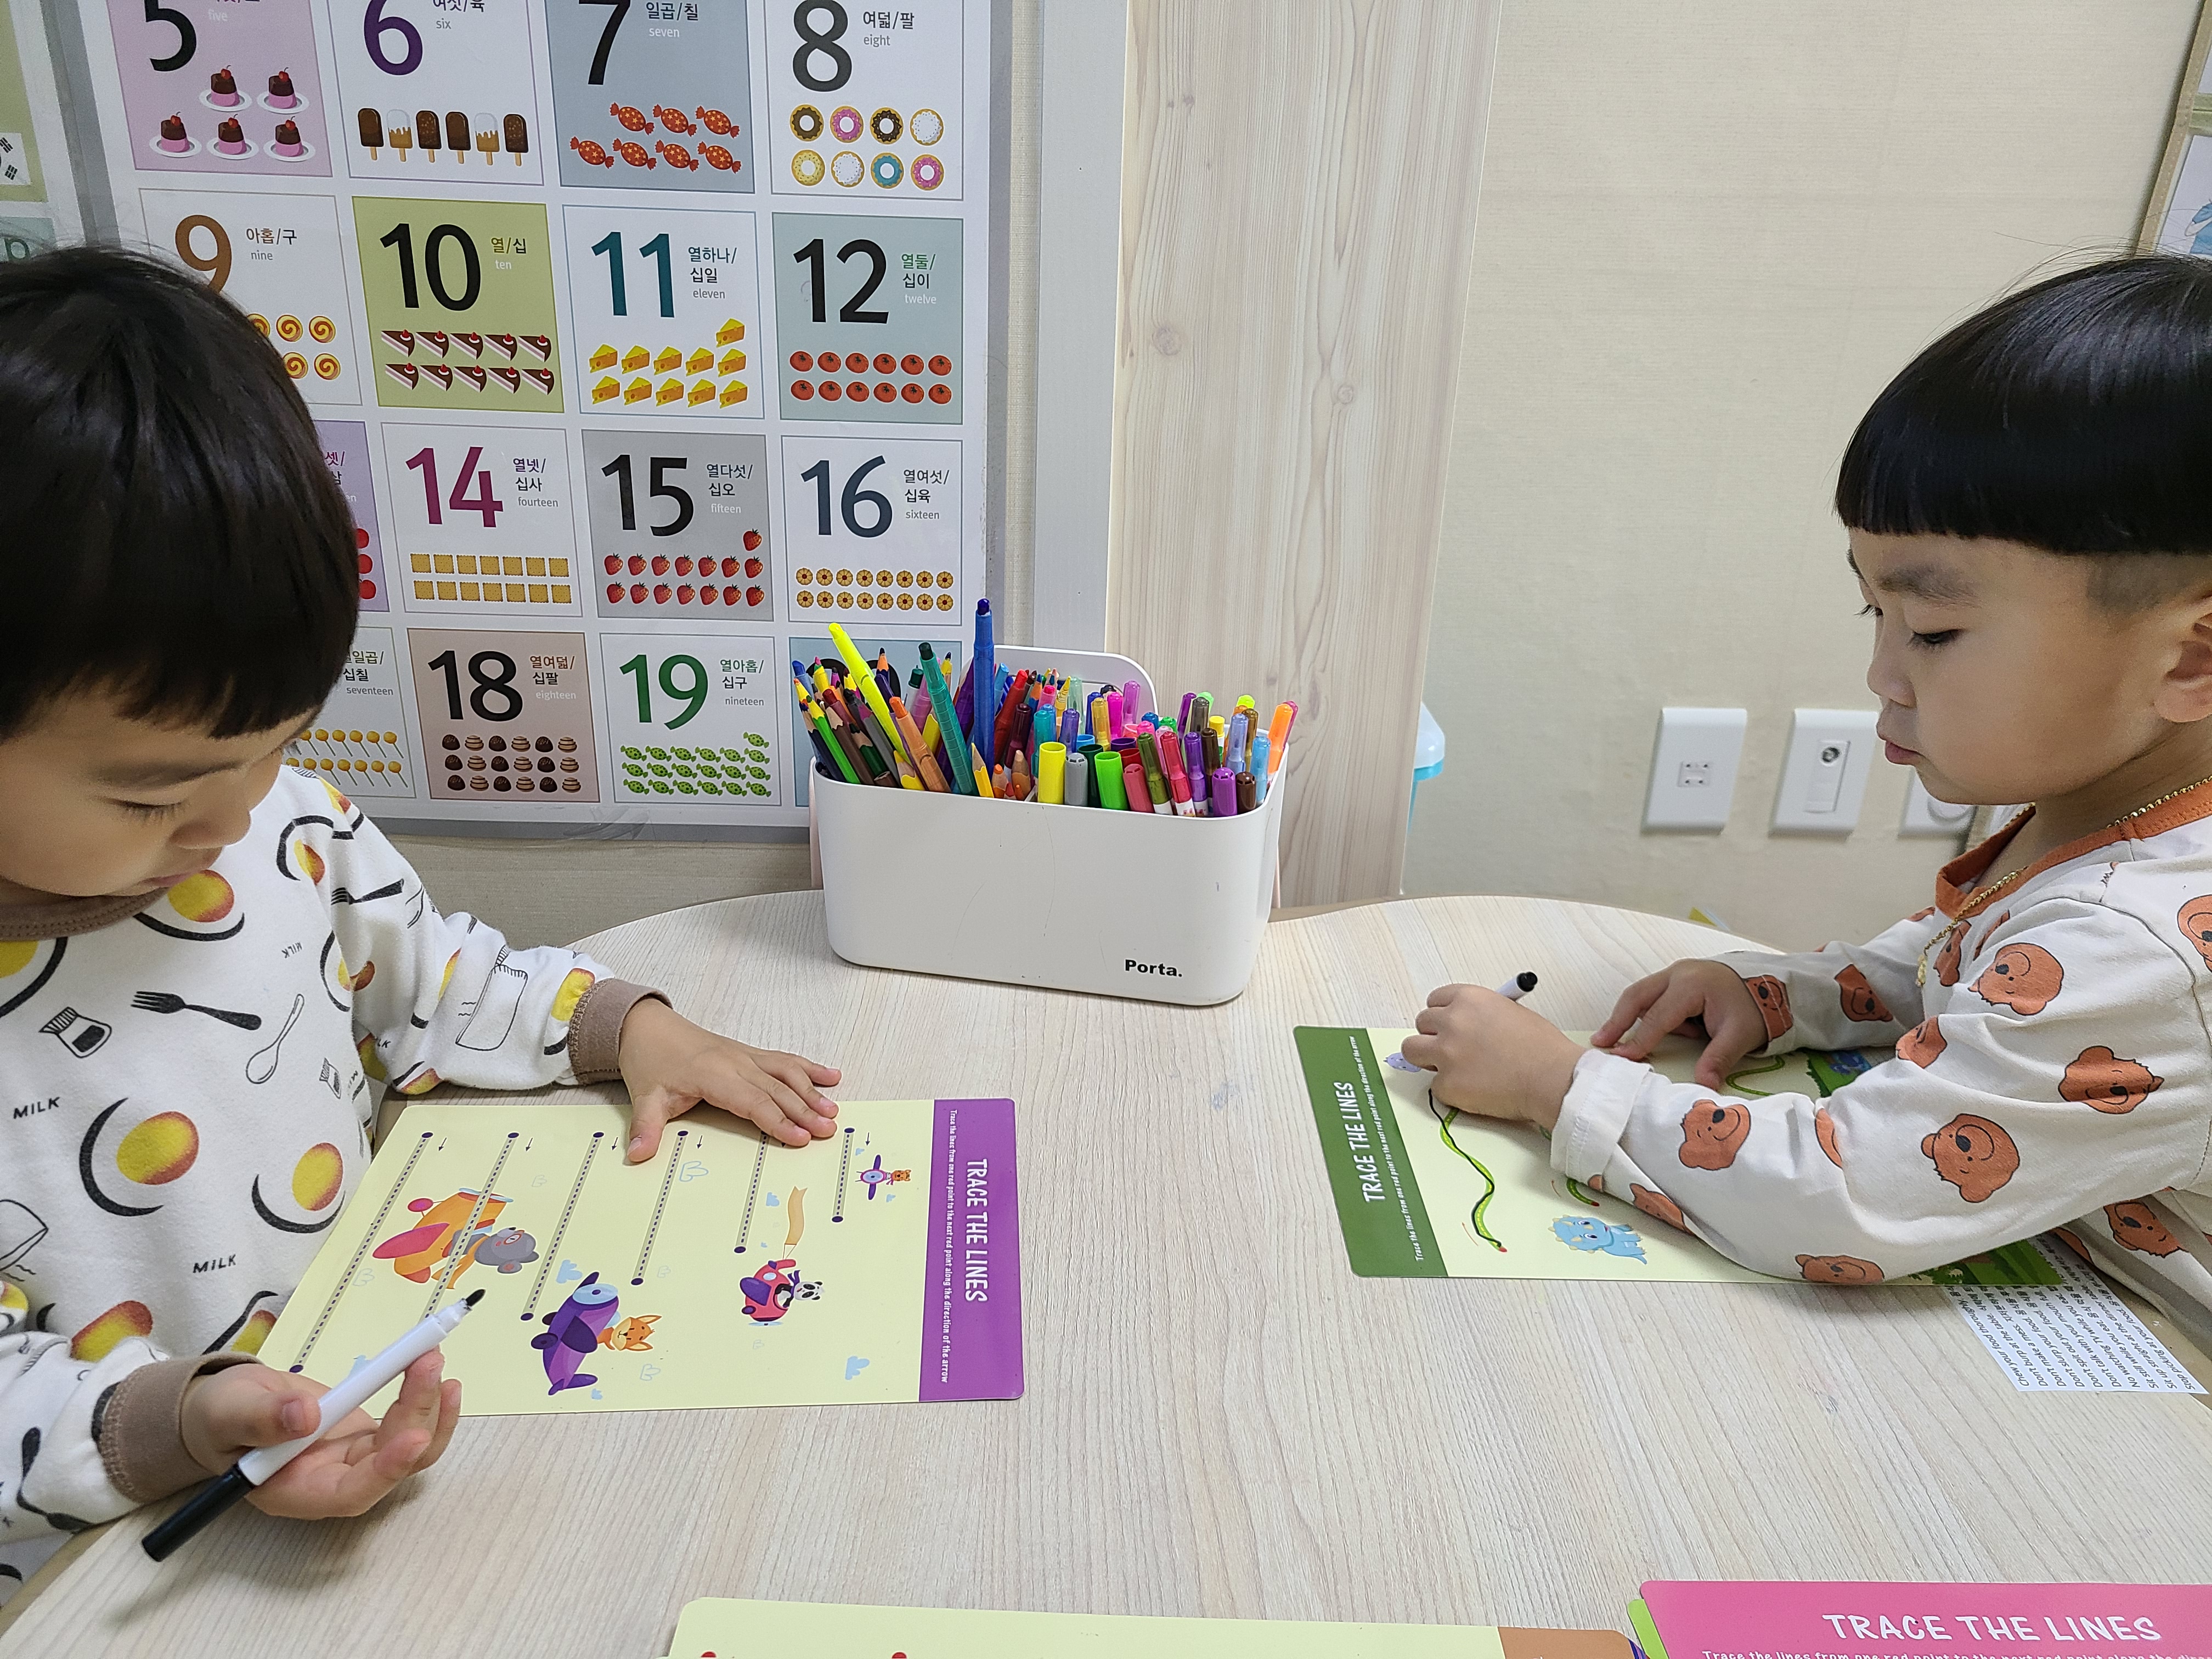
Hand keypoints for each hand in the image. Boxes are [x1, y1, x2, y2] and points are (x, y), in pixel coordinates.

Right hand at [179, 1352, 460, 1519]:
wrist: (231, 1407)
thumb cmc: (220, 1418)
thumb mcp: (228, 1413)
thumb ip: (261, 1419)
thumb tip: (304, 1417)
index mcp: (296, 1491)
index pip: (349, 1494)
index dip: (386, 1471)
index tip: (413, 1438)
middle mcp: (333, 1482)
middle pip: (389, 1465)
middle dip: (416, 1419)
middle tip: (428, 1367)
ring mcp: (355, 1460)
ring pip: (409, 1447)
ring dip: (429, 1408)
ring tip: (434, 1361)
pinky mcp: (367, 1437)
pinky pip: (406, 1427)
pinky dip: (425, 1401)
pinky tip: (438, 1373)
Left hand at [617, 997, 840, 1158]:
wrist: (648, 1025)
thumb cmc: (650, 1059)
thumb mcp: (645, 1096)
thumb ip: (646, 1127)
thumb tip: (637, 1154)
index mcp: (714, 1073)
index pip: (753, 1101)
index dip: (777, 1120)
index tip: (799, 1137)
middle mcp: (736, 1062)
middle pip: (777, 1088)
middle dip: (804, 1110)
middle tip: (827, 1130)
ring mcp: (745, 1055)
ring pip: (786, 1072)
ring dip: (811, 1091)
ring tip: (832, 1111)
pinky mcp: (749, 1053)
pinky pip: (784, 1060)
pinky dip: (809, 1067)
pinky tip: (831, 1076)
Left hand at [1398, 984, 1581, 1129]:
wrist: (1552, 1078)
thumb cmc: (1543, 1047)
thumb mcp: (1511, 1013)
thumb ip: (1483, 1015)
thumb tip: (1472, 1024)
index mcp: (1469, 999)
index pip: (1435, 1000)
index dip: (1443, 1015)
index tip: (1449, 1025)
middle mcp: (1452, 1022)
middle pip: (1421, 1023)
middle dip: (1433, 1036)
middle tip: (1452, 1050)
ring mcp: (1446, 1054)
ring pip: (1412, 1051)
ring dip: (1428, 1059)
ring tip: (1453, 1069)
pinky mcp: (1447, 1085)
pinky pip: (1436, 1086)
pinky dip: (1452, 1090)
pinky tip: (1476, 1092)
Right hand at [1589, 958, 1764, 1087]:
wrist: (1773, 985)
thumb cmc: (1755, 1008)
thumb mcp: (1740, 1035)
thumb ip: (1718, 1059)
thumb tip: (1704, 1087)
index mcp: (1692, 986)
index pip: (1657, 1017)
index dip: (1638, 1040)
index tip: (1621, 1058)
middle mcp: (1678, 973)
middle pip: (1637, 996)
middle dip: (1617, 1020)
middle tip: (1600, 1042)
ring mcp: (1676, 972)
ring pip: (1641, 993)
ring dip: (1628, 1016)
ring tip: (1614, 1040)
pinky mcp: (1678, 978)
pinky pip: (1653, 994)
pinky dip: (1645, 1012)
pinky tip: (1648, 1032)